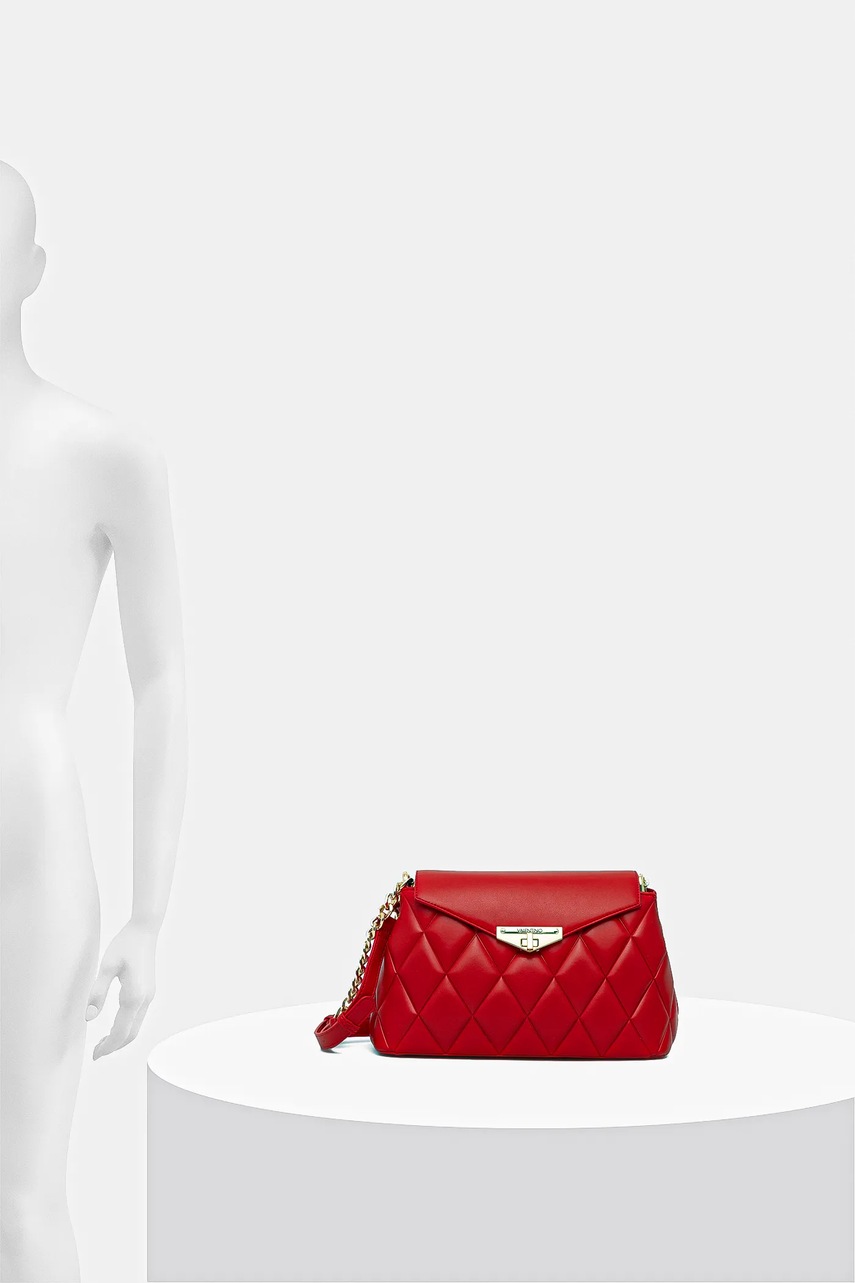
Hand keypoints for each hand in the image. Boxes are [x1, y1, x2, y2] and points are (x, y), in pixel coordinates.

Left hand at [85, 922, 157, 1058]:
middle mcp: (145, 999)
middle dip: (114, 1046)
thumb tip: (89, 1017)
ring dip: (120, 1037)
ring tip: (102, 1041)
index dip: (108, 1047)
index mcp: (134, 996)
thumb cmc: (125, 945)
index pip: (121, 1032)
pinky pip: (138, 1017)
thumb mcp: (107, 967)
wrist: (145, 930)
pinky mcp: (149, 991)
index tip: (95, 1055)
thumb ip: (98, 993)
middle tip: (96, 1053)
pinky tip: (115, 1024)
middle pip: (131, 1034)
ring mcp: (149, 996)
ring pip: (136, 1026)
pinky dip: (127, 1027)